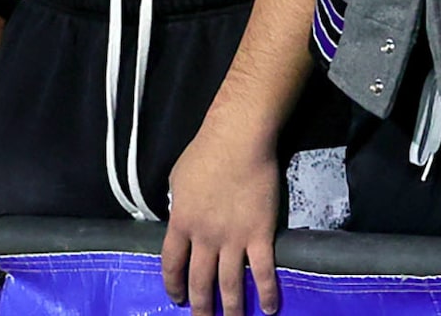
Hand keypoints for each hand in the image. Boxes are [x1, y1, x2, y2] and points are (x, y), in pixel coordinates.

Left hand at [162, 116, 284, 315]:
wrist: (237, 141)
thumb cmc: (205, 153)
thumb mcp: (177, 180)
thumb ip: (178, 205)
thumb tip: (179, 218)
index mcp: (180, 222)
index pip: (171, 263)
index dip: (173, 284)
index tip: (176, 298)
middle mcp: (204, 238)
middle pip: (199, 281)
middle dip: (201, 307)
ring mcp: (232, 239)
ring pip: (229, 284)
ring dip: (231, 308)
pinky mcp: (259, 235)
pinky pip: (262, 271)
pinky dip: (266, 293)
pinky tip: (268, 309)